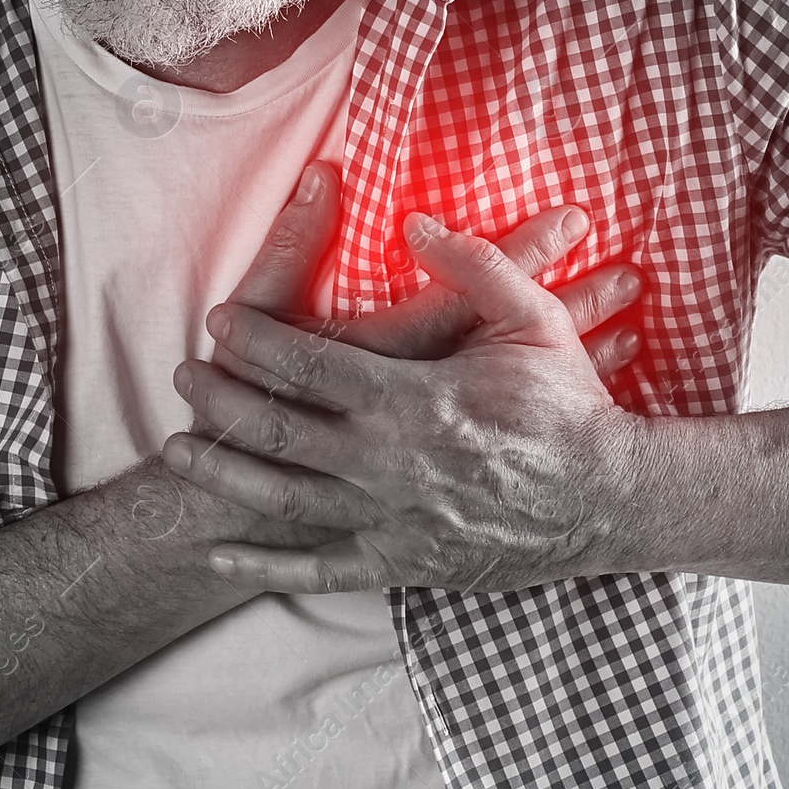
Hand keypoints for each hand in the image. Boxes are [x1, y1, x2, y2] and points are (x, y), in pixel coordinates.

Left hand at [165, 211, 644, 593]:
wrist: (612, 500)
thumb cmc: (570, 406)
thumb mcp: (534, 318)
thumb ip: (473, 263)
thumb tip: (413, 219)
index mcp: (415, 398)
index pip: (309, 365)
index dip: (255, 340)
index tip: (219, 321)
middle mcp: (392, 462)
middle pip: (278, 429)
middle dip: (219, 400)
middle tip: (180, 377)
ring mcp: (394, 518)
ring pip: (284, 497)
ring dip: (222, 472)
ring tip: (176, 449)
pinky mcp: (404, 561)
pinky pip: (320, 570)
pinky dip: (265, 565)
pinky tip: (220, 552)